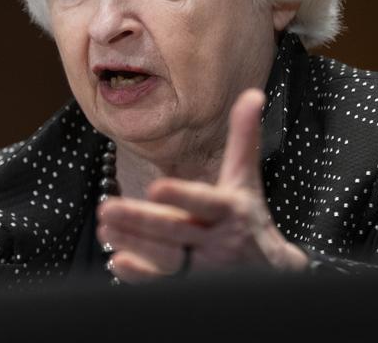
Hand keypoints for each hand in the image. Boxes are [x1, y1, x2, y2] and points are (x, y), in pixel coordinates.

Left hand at [96, 88, 308, 282]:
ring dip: (134, 244)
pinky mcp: (190, 286)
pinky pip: (163, 283)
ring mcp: (204, 268)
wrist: (273, 272)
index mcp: (230, 210)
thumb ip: (243, 138)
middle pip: (176, 231)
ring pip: (166, 258)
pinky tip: (116, 261)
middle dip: (141, 222)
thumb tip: (251, 93)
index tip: (156, 187)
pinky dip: (141, 275)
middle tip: (106, 209)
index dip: (182, 196)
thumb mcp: (247, 179)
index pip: (205, 202)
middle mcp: (217, 241)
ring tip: (104, 228)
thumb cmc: (251, 217)